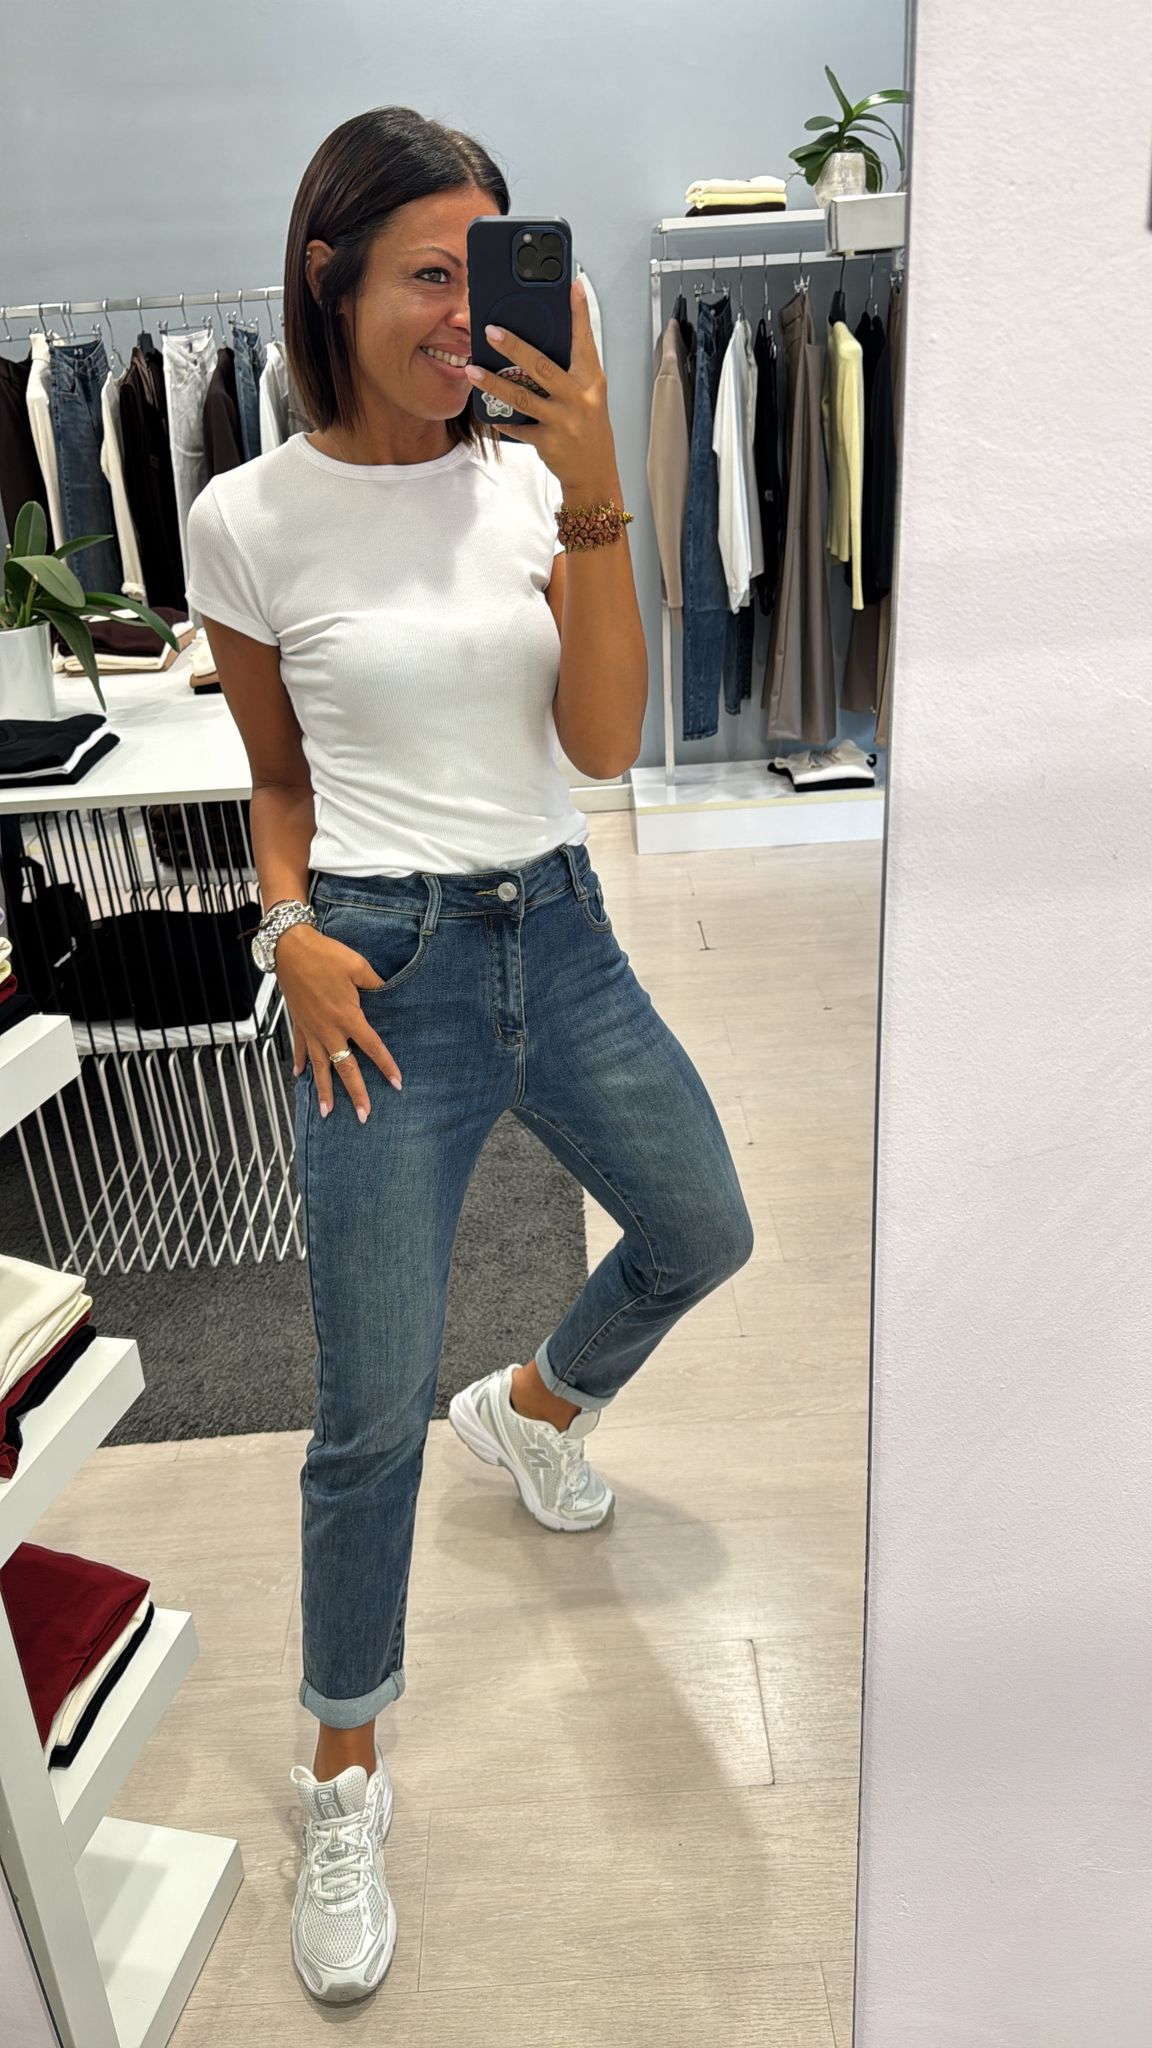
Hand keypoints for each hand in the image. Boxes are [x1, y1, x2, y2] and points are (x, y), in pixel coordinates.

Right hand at [275, 922, 401, 1121]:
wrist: (290, 948)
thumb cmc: (326, 955)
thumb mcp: (358, 966)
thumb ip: (375, 983)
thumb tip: (388, 992)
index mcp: (347, 1016)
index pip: (372, 1047)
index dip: (386, 1066)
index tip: (397, 1083)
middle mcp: (329, 1028)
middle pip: (345, 1067)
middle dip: (356, 1093)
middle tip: (365, 1115)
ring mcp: (311, 1028)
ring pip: (320, 1066)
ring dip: (324, 1090)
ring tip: (327, 1112)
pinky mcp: (298, 1022)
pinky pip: (301, 1048)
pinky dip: (301, 1063)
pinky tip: (300, 1077)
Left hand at [463, 277, 618, 498]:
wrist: (594, 473)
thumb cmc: (588, 428)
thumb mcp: (587, 395)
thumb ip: (569, 370)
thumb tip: (536, 344)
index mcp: (591, 380)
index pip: (585, 340)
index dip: (579, 313)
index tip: (572, 286)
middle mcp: (579, 398)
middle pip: (542, 366)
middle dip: (513, 346)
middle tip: (490, 330)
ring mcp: (563, 421)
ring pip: (522, 396)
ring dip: (494, 382)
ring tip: (472, 370)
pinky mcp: (548, 441)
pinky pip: (518, 426)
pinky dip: (501, 418)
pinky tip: (487, 411)